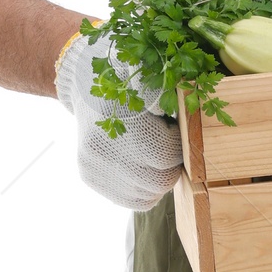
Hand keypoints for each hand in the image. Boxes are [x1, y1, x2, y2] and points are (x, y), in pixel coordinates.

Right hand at [56, 29, 183, 210]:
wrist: (84, 80)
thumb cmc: (126, 74)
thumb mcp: (149, 72)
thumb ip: (168, 93)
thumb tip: (186, 109)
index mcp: (117, 118)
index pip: (167, 154)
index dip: (179, 145)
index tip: (175, 130)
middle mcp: (100, 147)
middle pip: (159, 181)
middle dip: (171, 165)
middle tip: (168, 145)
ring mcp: (93, 166)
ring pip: (148, 195)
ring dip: (159, 178)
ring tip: (152, 152)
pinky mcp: (89, 176)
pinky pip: (132, 200)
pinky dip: (145, 188)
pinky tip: (141, 165)